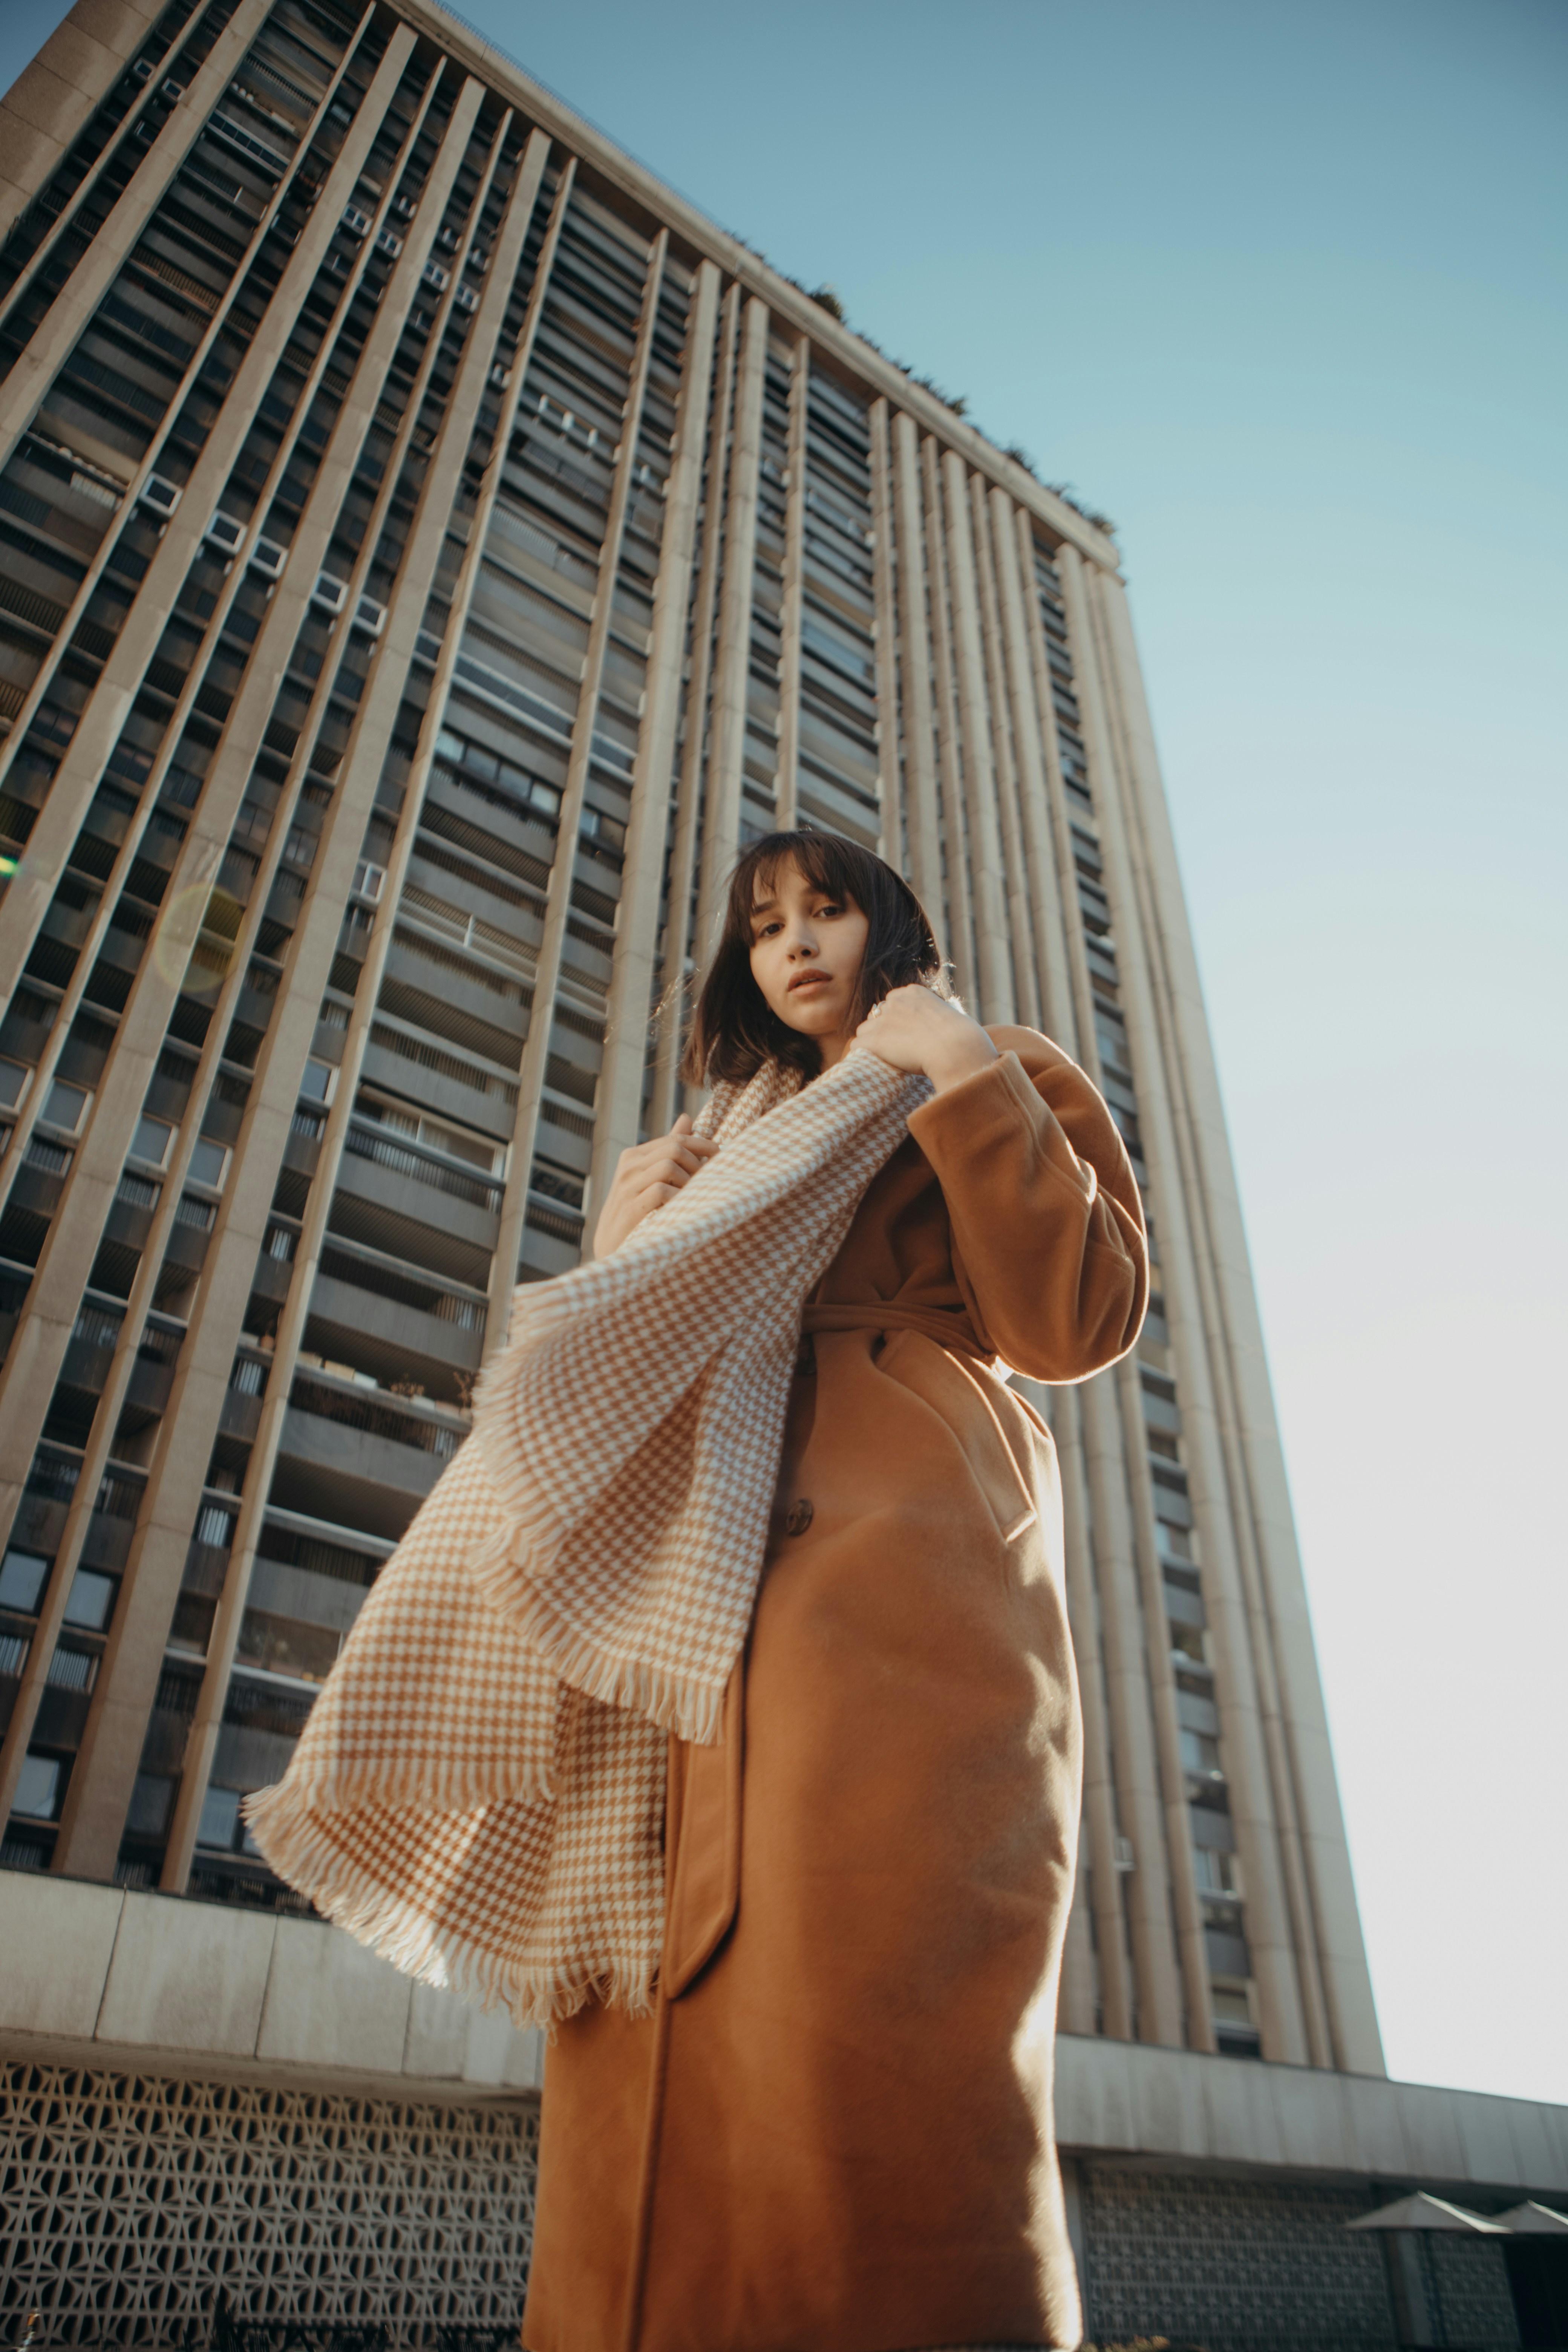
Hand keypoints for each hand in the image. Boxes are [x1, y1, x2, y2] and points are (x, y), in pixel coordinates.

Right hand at [593, 1114, 719, 1256]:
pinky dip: (678, 1198)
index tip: (719, 1157)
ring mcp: (627, 1187)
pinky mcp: (630, 1208)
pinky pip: (661, 1190)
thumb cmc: (637, 1215)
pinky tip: (683, 1209)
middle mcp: (628, 1167)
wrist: (611, 1253)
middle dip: (699, 1163)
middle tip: (711, 1180)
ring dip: (689, 1182)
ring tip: (694, 1197)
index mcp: (633, 1157)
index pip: (675, 1139)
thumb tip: (687, 1119)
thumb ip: (667, 1150)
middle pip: (675, 1149)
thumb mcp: (649, 1179)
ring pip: (669, 1166)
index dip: (702, 1146)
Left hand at [853, 985, 999, 1093]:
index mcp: (913, 992)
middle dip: (883, 1030)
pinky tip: (876, 1063)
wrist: (956, 1049)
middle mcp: (895, 1001)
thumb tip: (932, 1029)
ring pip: (865, 1030)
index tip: (907, 1034)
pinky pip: (856, 1046)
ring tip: (888, 1058)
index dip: (897, 1021)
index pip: (893, 1002)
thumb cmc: (962, 1039)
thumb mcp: (949, 1017)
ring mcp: (883, 1019)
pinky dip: (862, 1056)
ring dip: (872, 1043)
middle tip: (897, 1048)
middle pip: (876, 1015)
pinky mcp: (874, 1039)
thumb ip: (934, 1016)